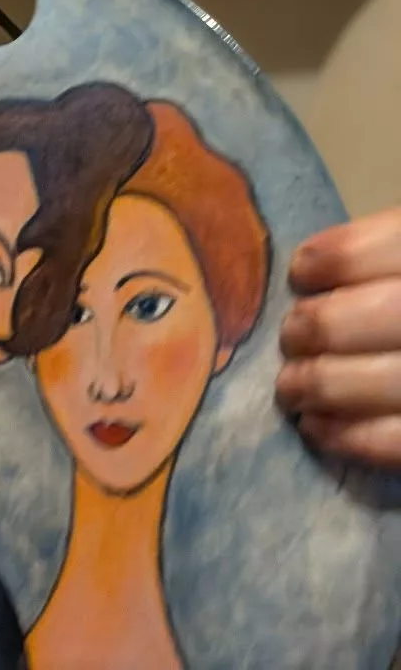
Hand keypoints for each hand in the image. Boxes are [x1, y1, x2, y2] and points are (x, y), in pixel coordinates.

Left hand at [276, 207, 400, 468]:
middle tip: (291, 336)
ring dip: (324, 385)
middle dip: (322, 327)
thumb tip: (315, 272)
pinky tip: (320, 429)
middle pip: (388, 315)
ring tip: (291, 387)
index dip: (339, 257)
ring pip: (391, 382)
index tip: (302, 272)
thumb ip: (392, 260)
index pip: (397, 244)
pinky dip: (354, 437)